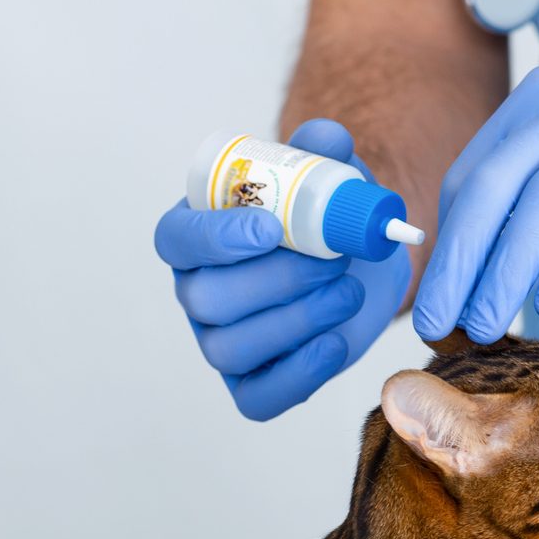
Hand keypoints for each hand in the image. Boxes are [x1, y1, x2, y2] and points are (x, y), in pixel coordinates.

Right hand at [156, 119, 411, 420]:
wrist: (362, 263)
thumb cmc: (328, 216)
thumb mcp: (329, 175)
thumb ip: (323, 150)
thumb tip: (327, 138)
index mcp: (198, 234)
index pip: (177, 239)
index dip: (215, 239)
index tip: (270, 229)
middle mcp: (198, 290)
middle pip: (205, 299)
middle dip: (276, 281)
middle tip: (332, 261)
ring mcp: (221, 341)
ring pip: (230, 348)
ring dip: (295, 321)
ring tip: (346, 292)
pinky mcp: (254, 383)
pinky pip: (256, 400)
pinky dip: (298, 375)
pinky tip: (335, 342)